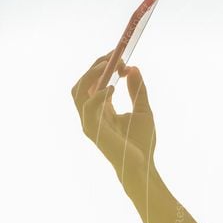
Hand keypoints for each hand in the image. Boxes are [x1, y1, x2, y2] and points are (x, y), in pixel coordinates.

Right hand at [71, 52, 157, 190]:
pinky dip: (98, 95)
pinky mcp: (92, 130)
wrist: (143, 166)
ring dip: (92, 75)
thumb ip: (137, 90)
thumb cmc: (142, 143)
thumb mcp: (143, 110)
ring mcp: (89, 122)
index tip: (120, 56)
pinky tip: (112, 88)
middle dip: (96, 66)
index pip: (95, 82)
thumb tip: (134, 68)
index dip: (104, 67)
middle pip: (83, 83)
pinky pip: (88, 108)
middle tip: (114, 56)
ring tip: (109, 65)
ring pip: (79, 92)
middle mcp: (91, 114)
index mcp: (102, 109)